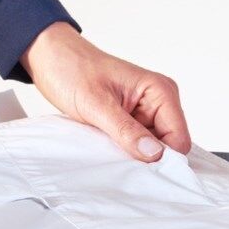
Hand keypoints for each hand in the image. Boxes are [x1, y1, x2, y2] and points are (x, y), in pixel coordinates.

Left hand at [20, 22, 190, 162]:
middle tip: (120, 162)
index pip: (178, 138)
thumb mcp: (96, 104)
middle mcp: (159, 101)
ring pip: (152, 147)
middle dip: (148, 158)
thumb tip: (155, 154)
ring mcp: (145, 110)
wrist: (50, 58)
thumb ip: (126, 131)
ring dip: (134, 154)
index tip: (142, 171)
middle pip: (168, 145)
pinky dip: (124, 149)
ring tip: (109, 150)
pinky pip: (136, 142)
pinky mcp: (130, 118)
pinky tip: (108, 148)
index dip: (164, 158)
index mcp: (160, 91)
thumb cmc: (71, 69)